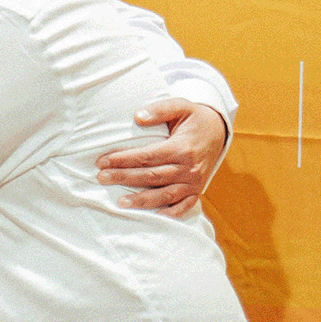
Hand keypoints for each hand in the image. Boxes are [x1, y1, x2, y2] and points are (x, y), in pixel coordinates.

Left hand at [95, 99, 226, 217]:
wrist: (219, 131)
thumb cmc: (194, 118)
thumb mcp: (181, 106)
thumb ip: (160, 109)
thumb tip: (138, 117)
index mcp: (182, 147)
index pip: (147, 156)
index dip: (124, 159)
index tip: (103, 161)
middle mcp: (189, 167)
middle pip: (151, 176)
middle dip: (124, 178)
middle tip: (102, 178)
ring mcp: (194, 182)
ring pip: (165, 195)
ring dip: (142, 200)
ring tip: (120, 202)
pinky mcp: (197, 190)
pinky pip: (184, 206)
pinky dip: (170, 213)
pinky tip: (153, 215)